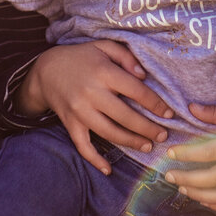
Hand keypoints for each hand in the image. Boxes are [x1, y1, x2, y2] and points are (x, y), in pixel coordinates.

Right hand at [16, 40, 172, 174]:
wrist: (46, 70)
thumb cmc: (81, 57)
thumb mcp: (103, 46)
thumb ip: (126, 56)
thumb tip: (143, 75)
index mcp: (103, 72)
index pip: (136, 91)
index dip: (155, 103)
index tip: (169, 113)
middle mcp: (92, 93)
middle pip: (126, 116)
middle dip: (148, 128)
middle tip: (163, 135)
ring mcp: (80, 111)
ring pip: (109, 133)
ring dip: (131, 142)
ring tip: (147, 146)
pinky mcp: (70, 123)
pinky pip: (83, 145)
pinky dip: (94, 159)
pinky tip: (108, 169)